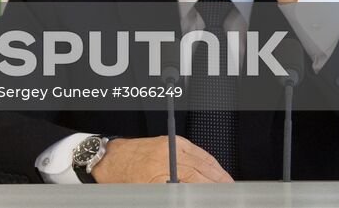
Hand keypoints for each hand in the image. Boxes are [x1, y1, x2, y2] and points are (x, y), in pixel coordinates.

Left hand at [92, 135, 232, 182]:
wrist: (108, 159)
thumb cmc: (122, 180)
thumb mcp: (146, 193)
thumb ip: (172, 195)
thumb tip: (191, 196)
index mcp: (161, 170)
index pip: (197, 182)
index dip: (212, 192)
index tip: (221, 198)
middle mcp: (168, 154)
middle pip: (205, 171)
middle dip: (220, 184)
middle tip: (230, 194)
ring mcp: (171, 145)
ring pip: (204, 160)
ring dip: (218, 174)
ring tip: (228, 186)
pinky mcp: (172, 141)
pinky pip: (197, 151)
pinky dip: (209, 162)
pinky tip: (215, 171)